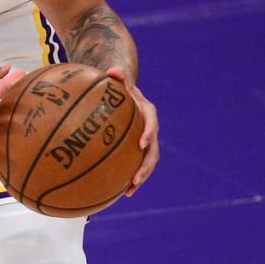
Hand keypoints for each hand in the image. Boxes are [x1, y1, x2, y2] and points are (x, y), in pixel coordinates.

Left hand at [106, 67, 159, 191]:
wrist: (124, 92)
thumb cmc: (119, 85)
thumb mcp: (118, 78)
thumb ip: (117, 75)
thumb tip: (111, 71)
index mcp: (147, 112)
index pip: (152, 123)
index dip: (149, 133)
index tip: (142, 143)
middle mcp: (149, 129)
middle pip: (153, 151)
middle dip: (146, 166)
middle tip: (136, 179)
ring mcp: (143, 140)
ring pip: (146, 162)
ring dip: (140, 178)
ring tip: (128, 192)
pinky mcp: (135, 149)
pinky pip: (133, 164)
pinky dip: (127, 177)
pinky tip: (115, 191)